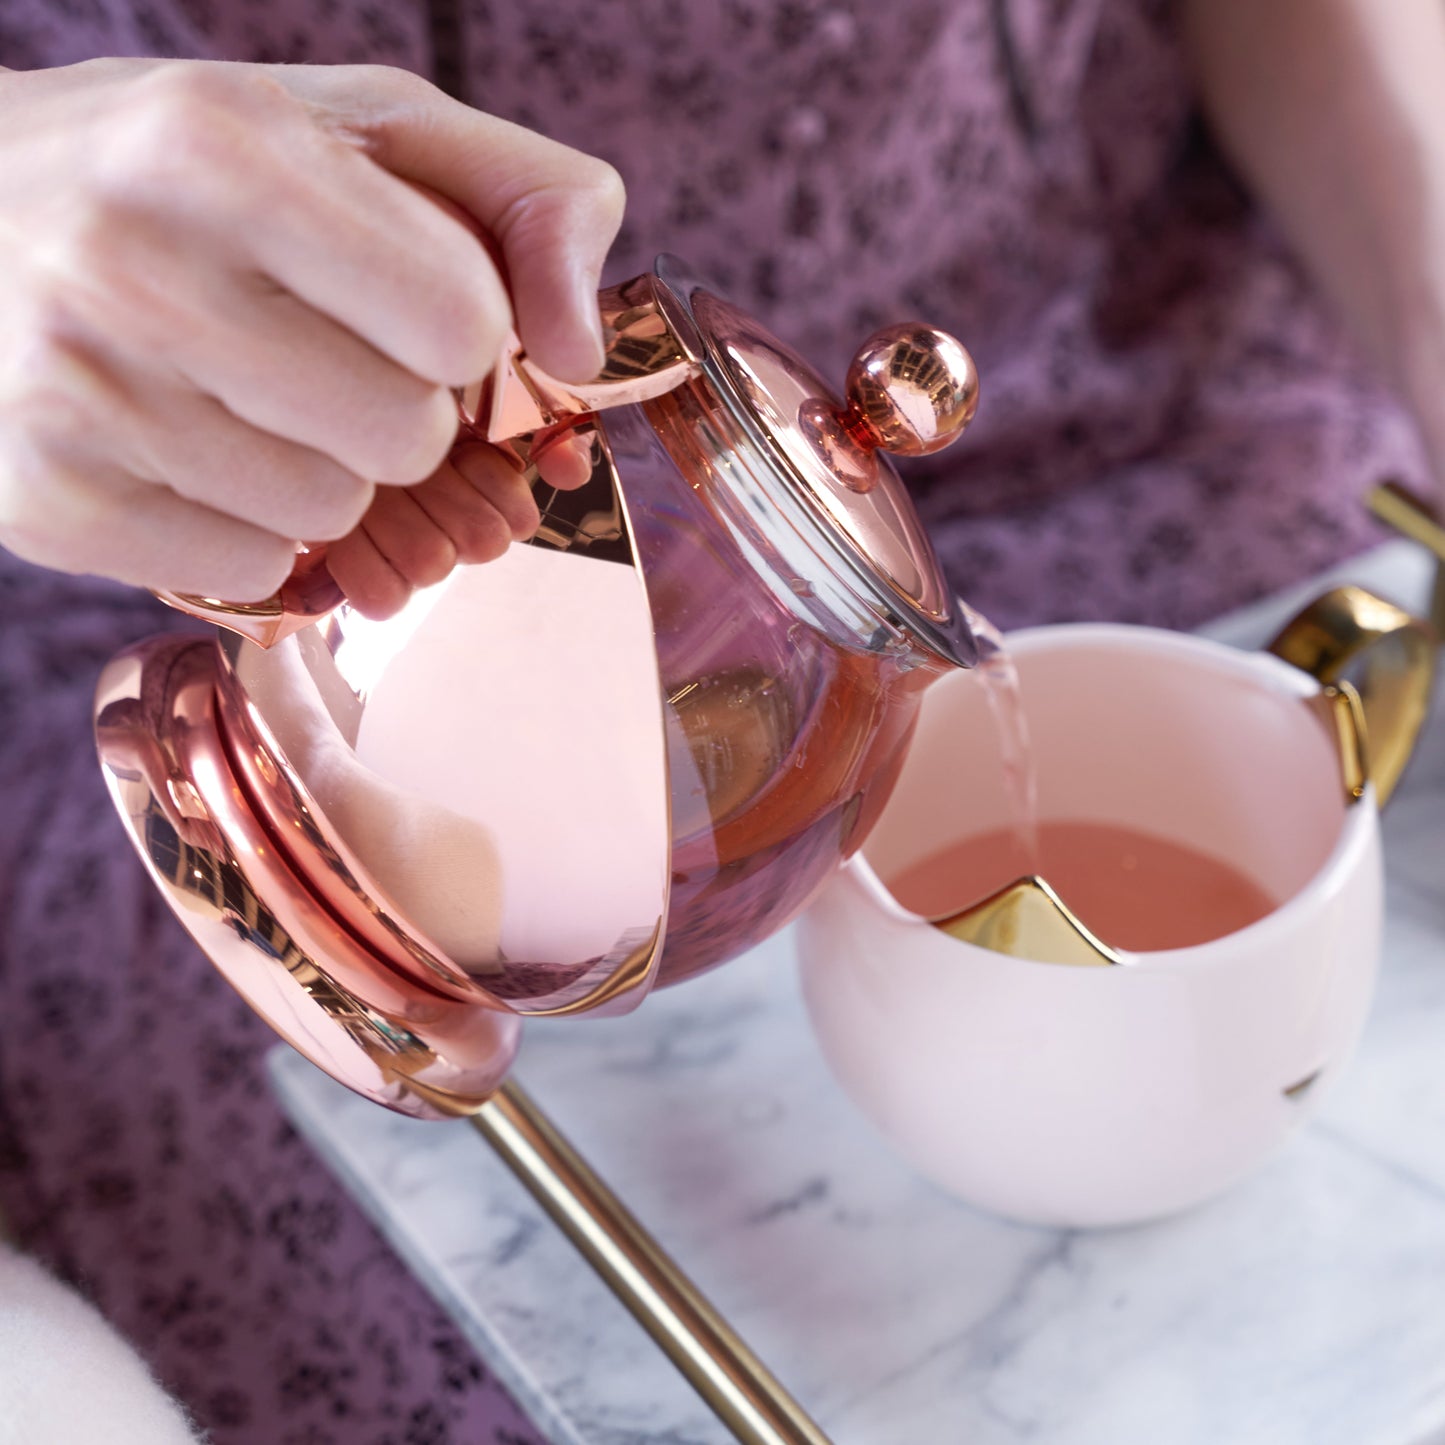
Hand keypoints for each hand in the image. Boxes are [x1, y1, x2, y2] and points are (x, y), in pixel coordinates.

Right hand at [0, 59, 623, 611]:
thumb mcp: (361, 128)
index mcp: (222, 144)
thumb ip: (522, 198)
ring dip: (325, 471)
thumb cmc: (193, 175)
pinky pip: (256, 565)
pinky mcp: (48, 501)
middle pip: (406, 434)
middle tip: (320, 357)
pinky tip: (190, 454)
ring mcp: (77, 394)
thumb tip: (580, 346)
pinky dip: (252, 524)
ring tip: (244, 398)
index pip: (462, 321)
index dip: (462, 332)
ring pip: (333, 510)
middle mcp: (131, 267)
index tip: (404, 308)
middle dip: (396, 408)